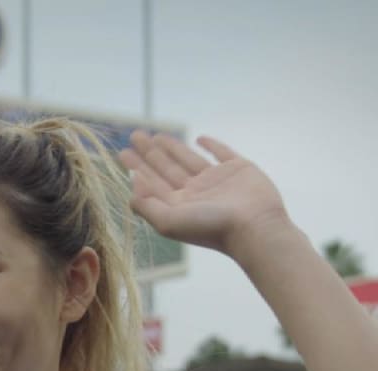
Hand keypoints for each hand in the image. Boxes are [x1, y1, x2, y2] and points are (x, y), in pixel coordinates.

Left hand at [118, 131, 292, 259]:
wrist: (254, 227)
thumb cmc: (211, 228)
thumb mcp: (169, 221)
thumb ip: (147, 206)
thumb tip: (131, 190)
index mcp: (179, 205)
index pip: (153, 182)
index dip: (137, 168)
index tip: (123, 153)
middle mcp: (196, 193)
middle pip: (166, 169)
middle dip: (149, 153)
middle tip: (134, 136)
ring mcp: (217, 181)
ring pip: (189, 159)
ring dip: (172, 148)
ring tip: (155, 136)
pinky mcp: (238, 170)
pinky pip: (222, 153)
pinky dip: (212, 145)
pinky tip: (199, 139)